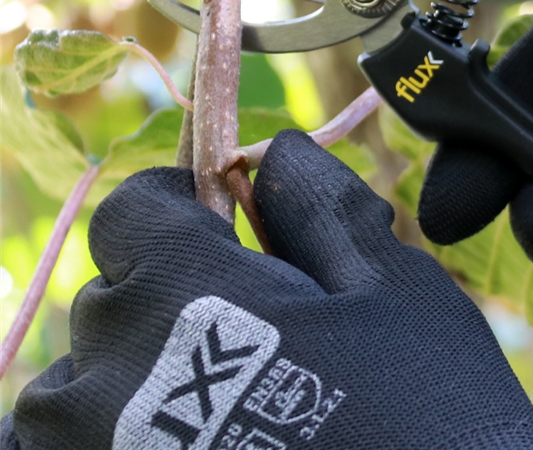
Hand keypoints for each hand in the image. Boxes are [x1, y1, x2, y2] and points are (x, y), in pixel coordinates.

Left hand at [2, 131, 532, 449]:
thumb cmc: (429, 412)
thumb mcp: (393, 286)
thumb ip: (319, 202)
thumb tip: (274, 147)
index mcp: (181, 295)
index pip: (130, 210)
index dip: (178, 204)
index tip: (224, 224)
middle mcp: (107, 380)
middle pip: (109, 294)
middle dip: (169, 289)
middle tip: (250, 328)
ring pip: (76, 384)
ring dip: (132, 373)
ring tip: (221, 399)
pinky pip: (69, 448)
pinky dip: (113, 433)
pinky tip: (196, 439)